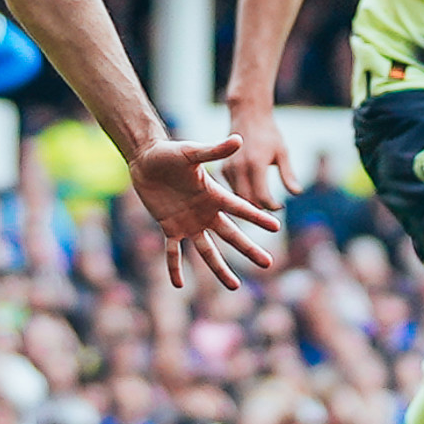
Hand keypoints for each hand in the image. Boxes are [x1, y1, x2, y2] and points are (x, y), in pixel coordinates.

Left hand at [128, 135, 281, 289]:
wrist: (146, 159)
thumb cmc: (169, 152)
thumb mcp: (191, 151)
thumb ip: (213, 150)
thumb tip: (238, 139)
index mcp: (214, 195)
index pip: (240, 209)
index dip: (257, 218)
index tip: (276, 227)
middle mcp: (205, 212)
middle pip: (231, 235)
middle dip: (249, 250)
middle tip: (268, 263)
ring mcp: (188, 222)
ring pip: (207, 251)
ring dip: (219, 269)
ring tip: (234, 285)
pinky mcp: (169, 227)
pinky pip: (173, 252)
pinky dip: (174, 268)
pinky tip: (179, 285)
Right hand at [220, 104, 291, 210]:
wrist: (247, 115)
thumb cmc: (268, 134)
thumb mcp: (282, 152)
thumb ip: (288, 175)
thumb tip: (297, 193)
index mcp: (255, 164)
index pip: (263, 198)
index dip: (273, 206)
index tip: (281, 206)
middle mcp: (238, 168)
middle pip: (248, 202)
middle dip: (261, 209)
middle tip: (273, 207)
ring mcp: (228, 169)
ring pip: (238, 198)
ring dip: (251, 203)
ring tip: (264, 201)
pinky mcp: (223, 169)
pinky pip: (232, 189)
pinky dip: (243, 194)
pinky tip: (253, 191)